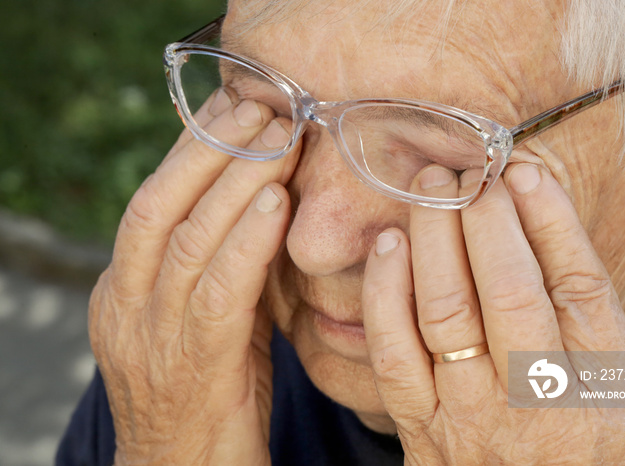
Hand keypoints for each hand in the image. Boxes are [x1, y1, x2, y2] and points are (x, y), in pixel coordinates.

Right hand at [89, 88, 299, 464]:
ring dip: (234, 181)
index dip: (193, 149)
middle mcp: (127, 304)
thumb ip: (219, 266)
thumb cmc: (204, 392)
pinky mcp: (194, 365)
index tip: (232, 107)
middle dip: (210, 149)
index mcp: (123, 289)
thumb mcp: (200, 318)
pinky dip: (246, 242)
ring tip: (275, 137)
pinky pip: (219, 291)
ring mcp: (152, 335)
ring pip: (186, 238)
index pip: (152, 200)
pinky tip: (275, 204)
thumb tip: (260, 204)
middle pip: (159, 205)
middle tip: (259, 106)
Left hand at [362, 163, 624, 464]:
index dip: (549, 219)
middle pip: (508, 287)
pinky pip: (393, 351)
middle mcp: (535, 399)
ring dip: (433, 237)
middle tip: (469, 171)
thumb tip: (550, 222)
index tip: (523, 173)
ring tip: (429, 187)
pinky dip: (385, 291)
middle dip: (484, 216)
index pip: (576, 283)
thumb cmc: (593, 453)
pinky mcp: (419, 425)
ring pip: (446, 309)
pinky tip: (388, 245)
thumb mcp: (624, 394)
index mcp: (600, 388)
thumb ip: (595, 320)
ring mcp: (470, 413)